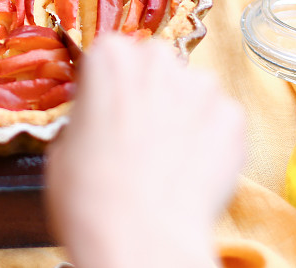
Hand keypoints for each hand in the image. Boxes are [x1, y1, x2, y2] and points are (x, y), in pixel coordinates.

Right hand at [45, 34, 245, 267]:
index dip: (107, 86)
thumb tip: (97, 124)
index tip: (106, 108)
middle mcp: (159, 60)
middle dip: (148, 93)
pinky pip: (220, 119)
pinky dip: (210, 139)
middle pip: (154, 66)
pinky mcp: (233, 117)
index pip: (110, 55)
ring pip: (191, 91)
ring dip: (182, 113)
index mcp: (110, 58)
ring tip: (167, 158)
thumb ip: (86, 118)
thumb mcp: (62, 149)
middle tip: (137, 135)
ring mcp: (202, 87)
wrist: (142, 239)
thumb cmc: (91, 198)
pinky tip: (191, 169)